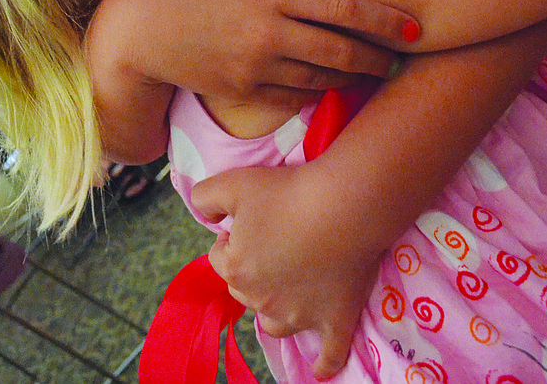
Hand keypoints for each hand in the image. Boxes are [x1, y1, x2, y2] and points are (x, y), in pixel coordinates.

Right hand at [135, 0, 414, 100]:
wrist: (140, 30)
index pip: (342, 5)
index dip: (384, 17)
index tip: (412, 25)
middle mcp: (269, 32)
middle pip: (342, 49)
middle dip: (378, 55)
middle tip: (399, 56)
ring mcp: (257, 67)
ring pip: (323, 78)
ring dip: (352, 76)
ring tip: (372, 70)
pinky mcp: (244, 92)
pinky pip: (294, 98)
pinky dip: (318, 93)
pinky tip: (331, 85)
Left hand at [192, 160, 378, 379]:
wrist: (342, 204)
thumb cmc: (286, 192)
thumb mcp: (233, 182)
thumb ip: (206, 197)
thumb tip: (204, 215)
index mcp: (236, 269)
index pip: (219, 258)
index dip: (232, 237)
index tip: (250, 221)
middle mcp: (262, 300)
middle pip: (244, 289)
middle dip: (252, 268)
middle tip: (276, 239)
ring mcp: (299, 316)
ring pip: (274, 323)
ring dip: (274, 309)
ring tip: (286, 287)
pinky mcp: (334, 322)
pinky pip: (329, 355)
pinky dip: (325, 364)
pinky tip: (320, 370)